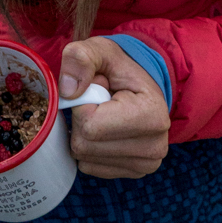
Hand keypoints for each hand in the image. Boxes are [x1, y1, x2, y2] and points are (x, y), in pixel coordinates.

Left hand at [59, 37, 170, 178]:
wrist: (138, 86)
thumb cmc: (118, 68)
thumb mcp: (99, 49)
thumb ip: (80, 58)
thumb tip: (67, 91)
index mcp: (151, 116)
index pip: (90, 125)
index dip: (81, 104)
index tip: (98, 88)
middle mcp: (154, 147)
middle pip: (84, 146)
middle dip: (80, 120)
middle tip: (98, 102)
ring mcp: (144, 164)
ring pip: (84, 157)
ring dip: (83, 133)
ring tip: (103, 114)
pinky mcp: (132, 173)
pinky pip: (89, 166)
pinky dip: (88, 146)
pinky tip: (104, 130)